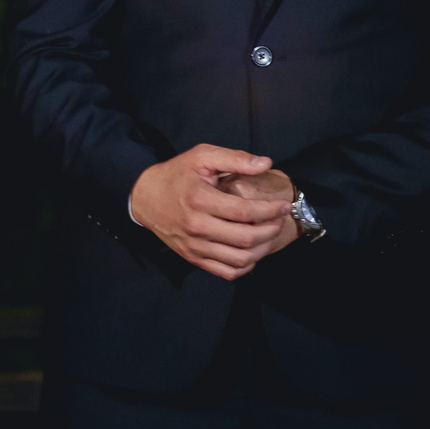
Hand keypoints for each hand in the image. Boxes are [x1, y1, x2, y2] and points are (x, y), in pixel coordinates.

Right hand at [130, 144, 291, 280]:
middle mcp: (197, 226)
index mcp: (201, 199)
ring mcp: (195, 246)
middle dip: (270, 230)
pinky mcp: (193, 258)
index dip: (269, 210)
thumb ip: (234, 158)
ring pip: (238, 259)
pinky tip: (252, 253)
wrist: (146, 197)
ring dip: (261, 250)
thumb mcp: (202, 156)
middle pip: (245, 238)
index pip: (244, 211)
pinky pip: (226, 272)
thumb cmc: (177, 174)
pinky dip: (245, 267)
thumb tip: (265, 163)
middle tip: (280, 220)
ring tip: (270, 236)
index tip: (283, 205)